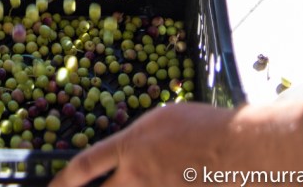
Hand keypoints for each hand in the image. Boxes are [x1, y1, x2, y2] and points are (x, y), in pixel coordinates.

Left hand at [49, 103, 270, 186]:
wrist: (239, 151)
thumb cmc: (204, 127)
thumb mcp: (162, 121)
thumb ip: (140, 141)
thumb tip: (130, 154)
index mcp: (130, 148)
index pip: (86, 165)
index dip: (63, 180)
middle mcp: (137, 178)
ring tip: (130, 182)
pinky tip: (169, 185)